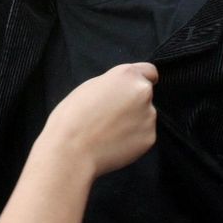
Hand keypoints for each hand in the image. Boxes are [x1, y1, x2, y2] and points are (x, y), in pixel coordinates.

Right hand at [39, 63, 157, 178]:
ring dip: (133, 121)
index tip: (134, 90)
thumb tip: (123, 91)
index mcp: (127, 75)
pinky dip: (133, 138)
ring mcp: (149, 115)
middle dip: (134, 103)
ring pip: (145, 116)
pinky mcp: (150, 137)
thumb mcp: (91, 86)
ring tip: (109, 131)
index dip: (141, 80)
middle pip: (145, 95)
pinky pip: (144, 135)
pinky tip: (114, 142)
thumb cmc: (73, 117)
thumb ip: (114, 84)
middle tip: (111, 115)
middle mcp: (143, 92)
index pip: (149, 72)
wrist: (72, 150)